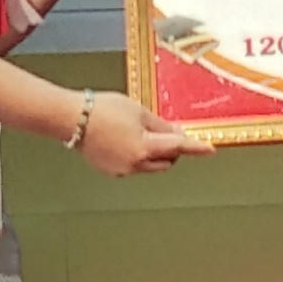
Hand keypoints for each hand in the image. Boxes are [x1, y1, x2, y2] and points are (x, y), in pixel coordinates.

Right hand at [75, 89, 190, 175]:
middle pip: (166, 161)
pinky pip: (134, 166)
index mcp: (144, 148)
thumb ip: (160, 126)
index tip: (210, 150)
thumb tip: (175, 135)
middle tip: (167, 132)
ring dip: (154, 153)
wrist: (72, 119)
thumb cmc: (102, 109)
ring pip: (150, 166)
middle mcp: (135, 164)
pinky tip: (124, 140)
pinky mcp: (112, 171)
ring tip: (139, 132)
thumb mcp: (138, 111)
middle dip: (171, 149)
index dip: (196, 148)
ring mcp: (123, 170)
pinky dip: (137, 156)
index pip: (178, 147)